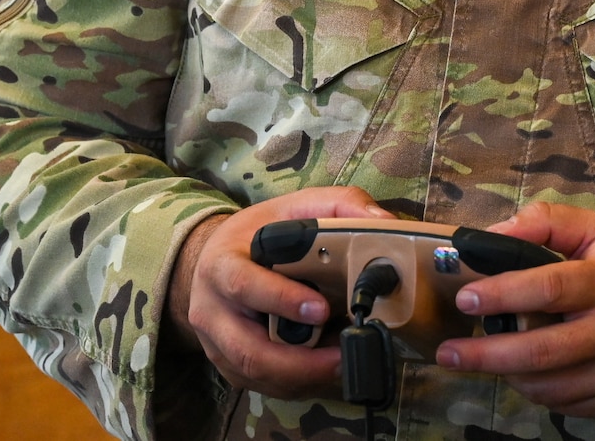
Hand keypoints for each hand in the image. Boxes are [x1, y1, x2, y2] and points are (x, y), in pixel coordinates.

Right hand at [167, 186, 393, 399]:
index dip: (281, 300)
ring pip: (258, 376)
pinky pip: (265, 387)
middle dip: (300, 363)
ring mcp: (218, 345)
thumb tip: (382, 221)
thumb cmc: (256, 235)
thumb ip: (338, 207)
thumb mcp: (291, 207)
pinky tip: (326, 370)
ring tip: (343, 364)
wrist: (213, 263)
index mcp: (221, 265)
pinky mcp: (230, 368)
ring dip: (304, 378)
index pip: (244, 285)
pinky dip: (299, 384)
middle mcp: (212, 311)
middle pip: (249, 350)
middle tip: (343, 356)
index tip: (321, 309)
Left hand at [434, 202, 594, 418]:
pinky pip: (568, 405)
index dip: (504, 295)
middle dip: (487, 354)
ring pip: (550, 386)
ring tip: (481, 359)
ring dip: (507, 375)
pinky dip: (538, 392)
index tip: (467, 299)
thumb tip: (495, 232)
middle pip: (542, 351)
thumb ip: (550, 223)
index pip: (550, 288)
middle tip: (449, 352)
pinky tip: (523, 373)